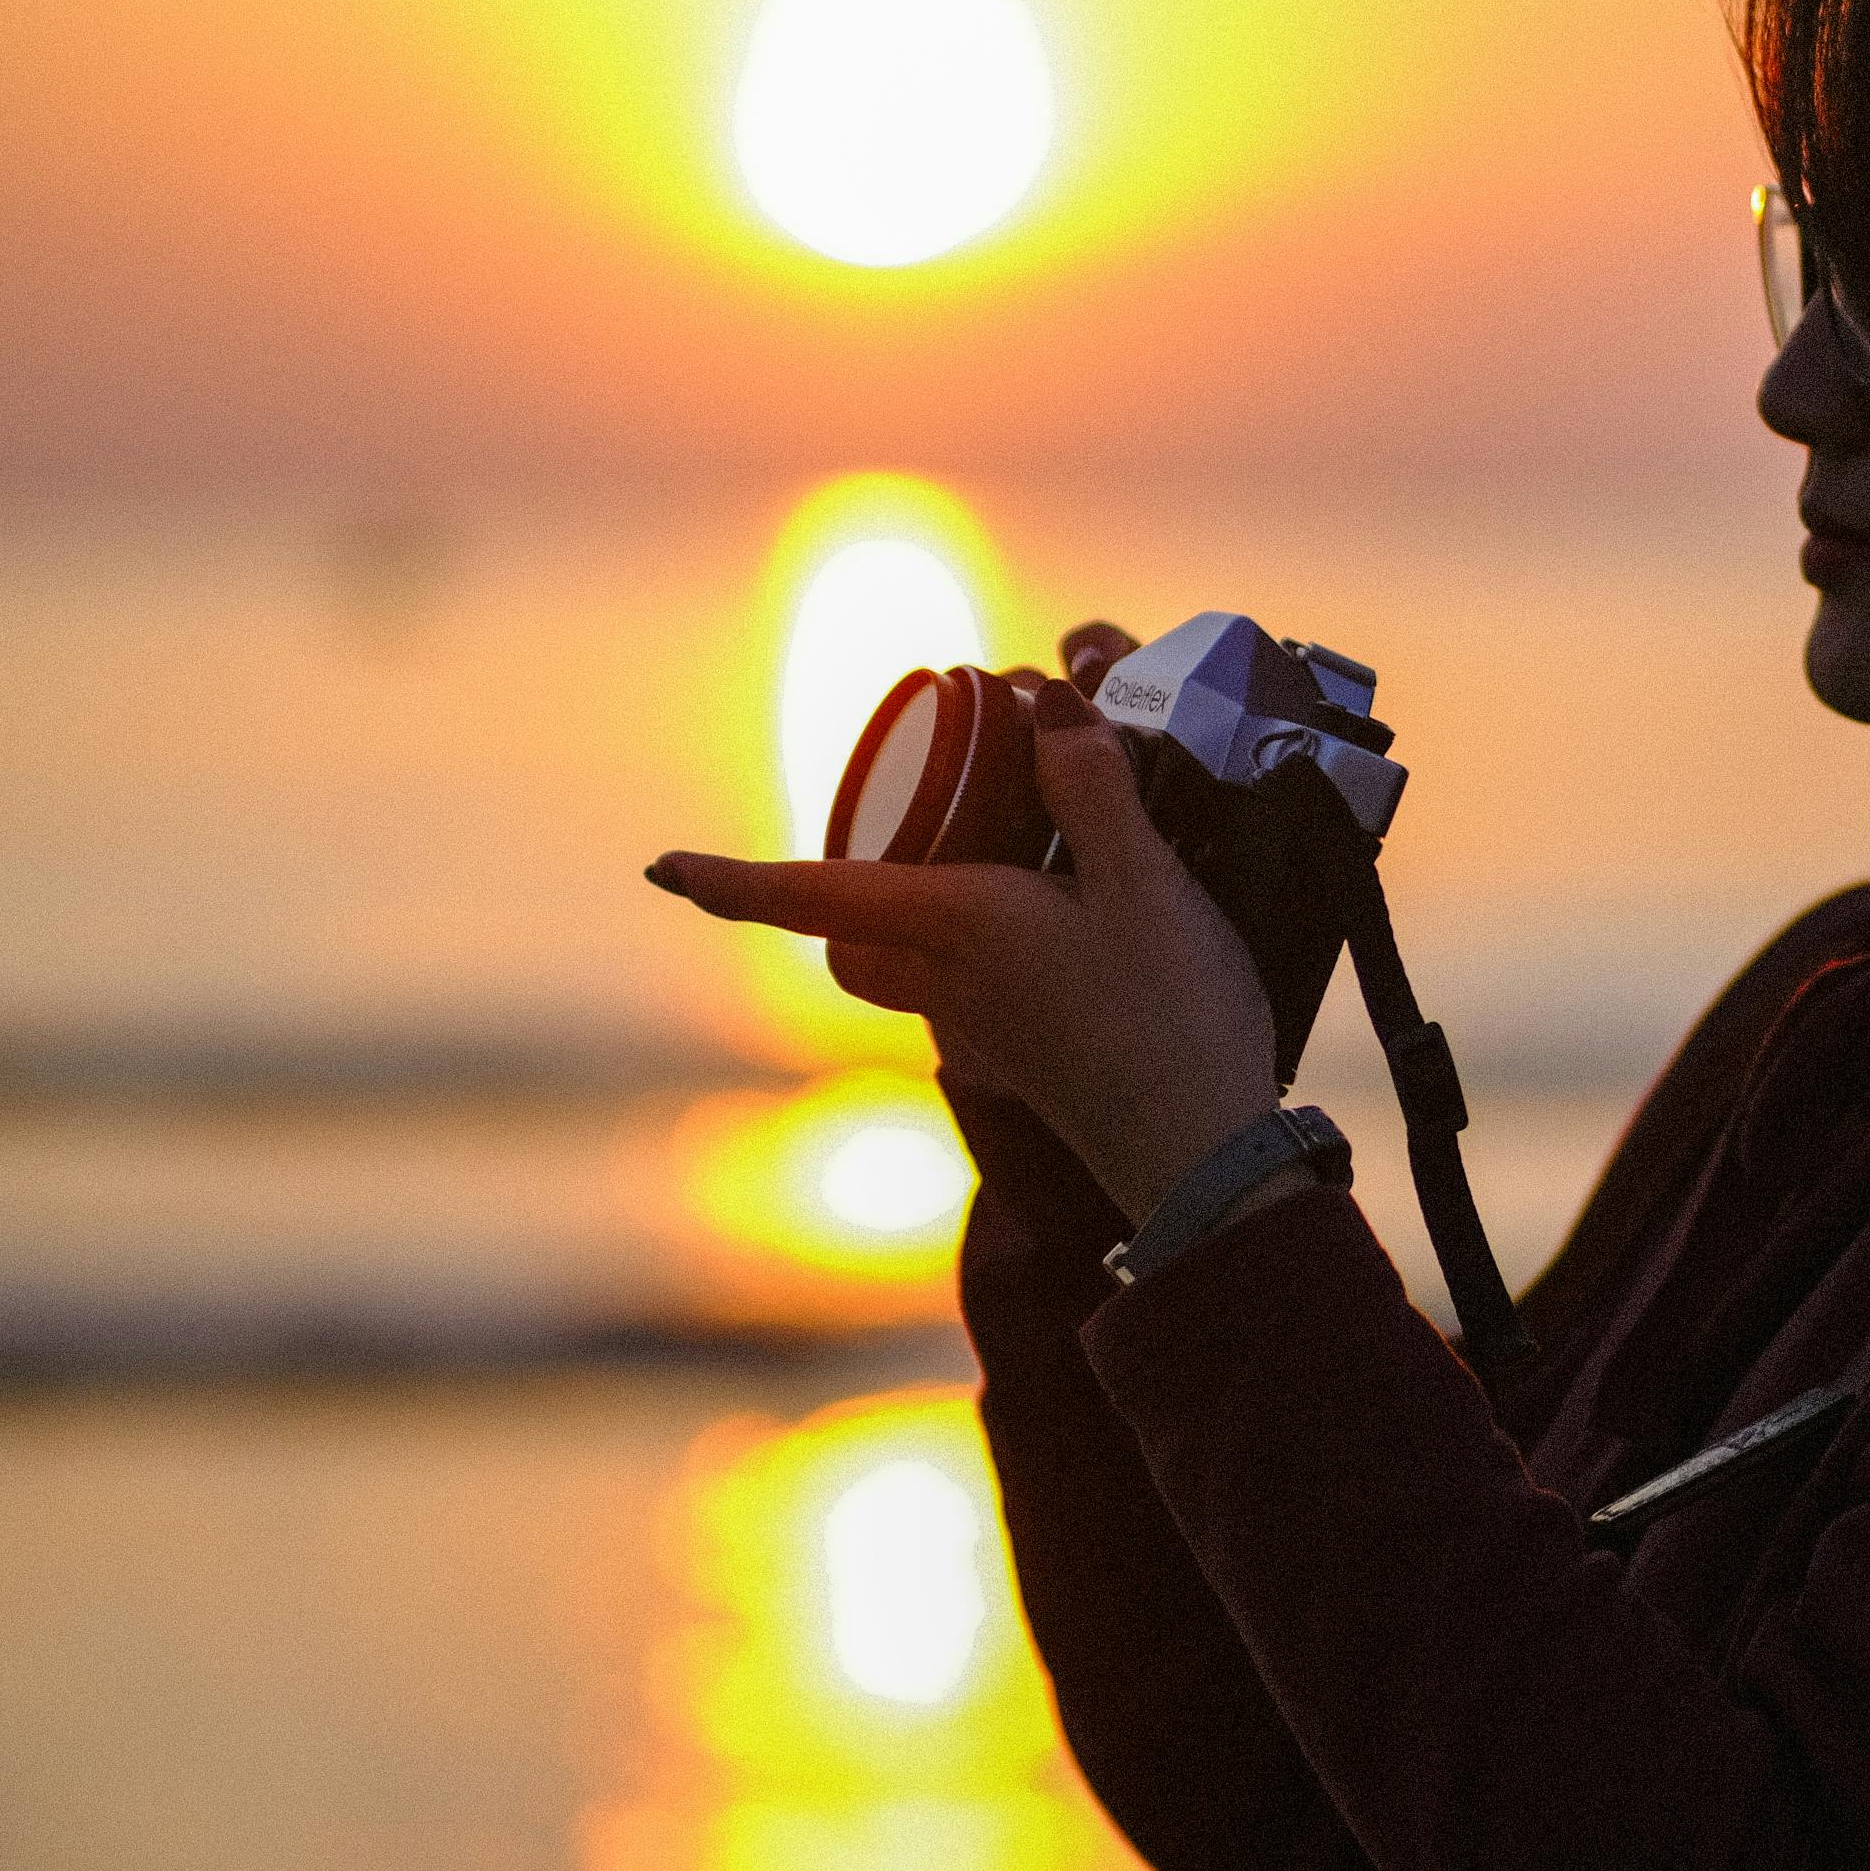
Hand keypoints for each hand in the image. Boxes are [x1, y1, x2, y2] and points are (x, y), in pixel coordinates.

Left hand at [645, 627, 1279, 1225]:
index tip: (661, 868)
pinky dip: (979, 962)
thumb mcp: (1146, 885)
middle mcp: (952, 984)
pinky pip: (970, 1002)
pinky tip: (1056, 941)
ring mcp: (989, 1035)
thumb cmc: (1172, 1021)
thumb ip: (1096, 790)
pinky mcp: (1033, 1065)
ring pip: (905, 975)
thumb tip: (1049, 704)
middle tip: (875, 840)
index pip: (810, 896)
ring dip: (907, 926)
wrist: (1208, 1165)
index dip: (730, 880)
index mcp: (958, 927)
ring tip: (975, 872)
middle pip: (848, 943)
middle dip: (831, 895)